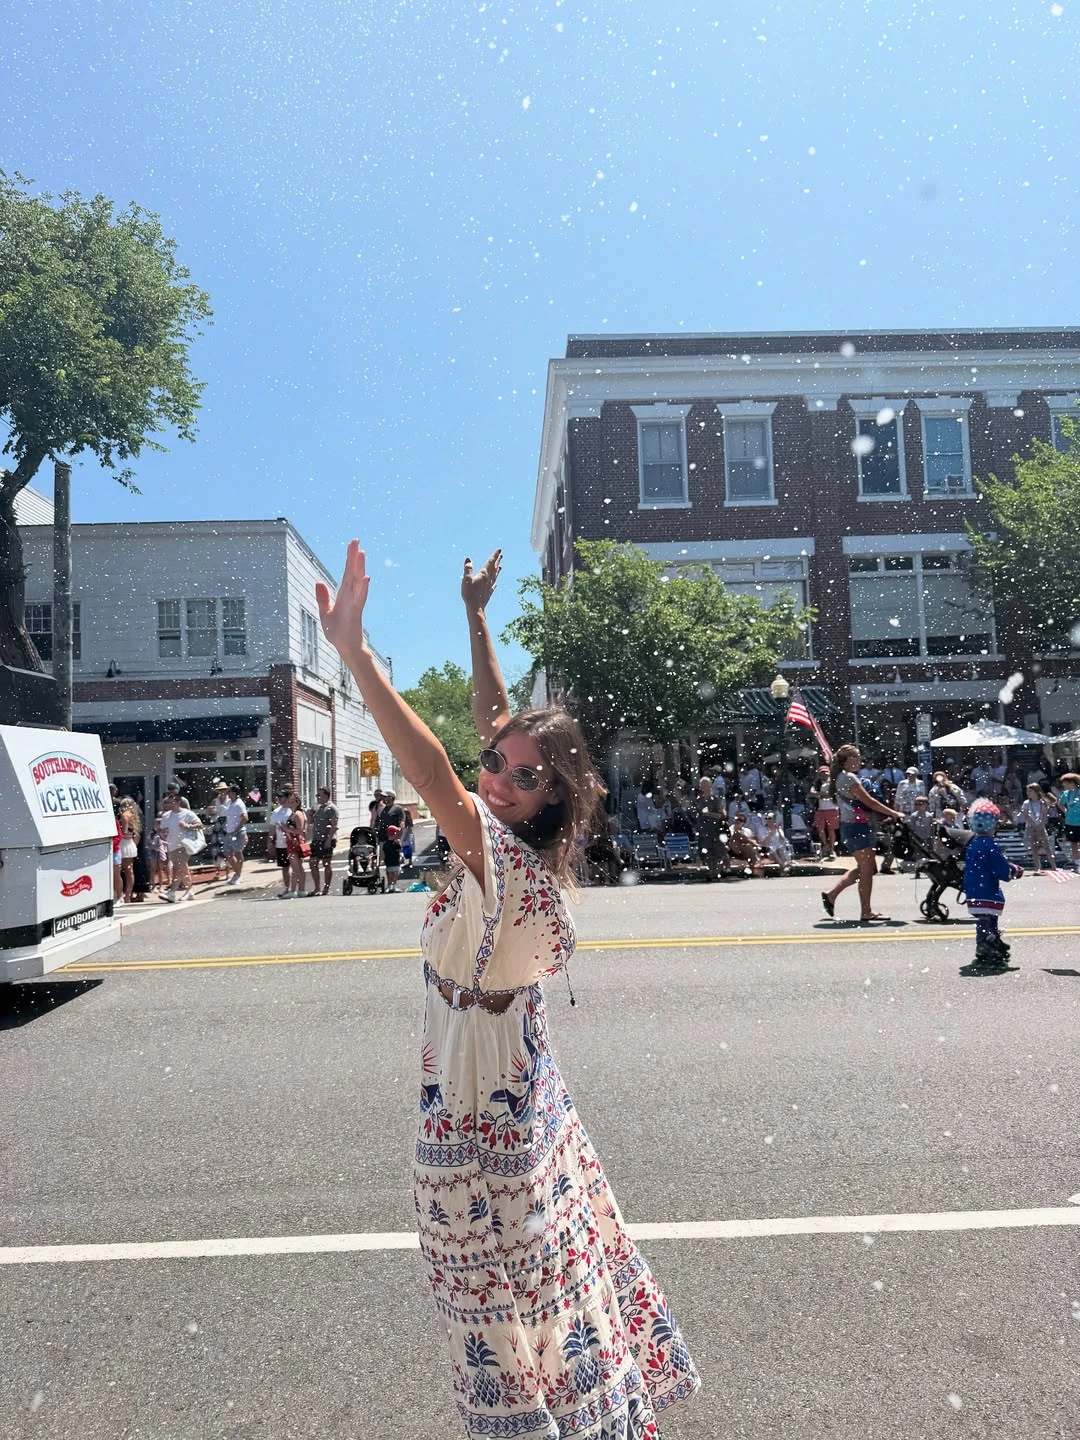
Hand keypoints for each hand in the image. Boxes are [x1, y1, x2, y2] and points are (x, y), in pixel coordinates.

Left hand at [317, 540, 368, 657]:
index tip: (353, 543)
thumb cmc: (337, 631)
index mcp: (343, 594)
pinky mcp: (356, 613)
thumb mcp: (324, 612)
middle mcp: (350, 596)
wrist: (345, 648)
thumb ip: (322, 597)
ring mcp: (354, 604)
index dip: (349, 558)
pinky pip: (360, 599)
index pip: (347, 572)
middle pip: (353, 573)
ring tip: (362, 554)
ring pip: (357, 583)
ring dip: (360, 568)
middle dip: (354, 557)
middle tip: (357, 541)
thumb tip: (318, 581)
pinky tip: (366, 578)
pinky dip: (363, 588)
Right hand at [461, 549, 501, 610]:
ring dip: (497, 570)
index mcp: (483, 574)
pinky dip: (495, 582)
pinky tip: (496, 583)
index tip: (499, 550)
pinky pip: (493, 585)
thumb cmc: (470, 594)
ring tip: (500, 566)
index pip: (490, 562)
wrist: (475, 608)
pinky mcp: (488, 593)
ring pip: (495, 576)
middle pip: (494, 568)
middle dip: (497, 561)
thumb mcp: (466, 579)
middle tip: (501, 555)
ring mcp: (489, 586)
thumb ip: (468, 569)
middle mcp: (488, 579)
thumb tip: (468, 559)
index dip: (494, 555)